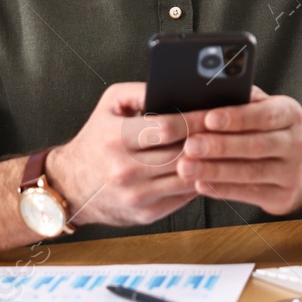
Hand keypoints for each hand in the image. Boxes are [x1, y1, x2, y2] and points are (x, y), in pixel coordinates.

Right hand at [48, 82, 210, 226]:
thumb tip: (176, 88)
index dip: (195, 119)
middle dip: (209, 140)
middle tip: (229, 128)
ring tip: (226, 148)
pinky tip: (210, 168)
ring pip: (188, 177)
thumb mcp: (110, 105)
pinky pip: (184, 197)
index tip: (215, 112)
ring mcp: (137, 196)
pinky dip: (200, 182)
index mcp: (116, 138)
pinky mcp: (147, 214)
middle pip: (182, 153)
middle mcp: (125, 170)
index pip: (168, 128)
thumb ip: (141, 92)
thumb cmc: (96, 139)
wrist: (71, 185)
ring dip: (210, 163)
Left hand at [175, 86, 301, 215]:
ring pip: (250, 172)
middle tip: (189, 145)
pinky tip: (200, 184)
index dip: (236, 117)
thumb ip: (243, 101)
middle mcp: (296, 143)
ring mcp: (292, 173)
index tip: (209, 118)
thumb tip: (207, 90)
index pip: (264, 115)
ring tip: (185, 167)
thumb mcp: (266, 109)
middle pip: (256, 145)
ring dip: (214, 170)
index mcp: (290, 114)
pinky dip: (222, 189)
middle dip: (220, 145)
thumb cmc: (271, 132)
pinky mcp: (283, 197)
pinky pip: (249, 194)